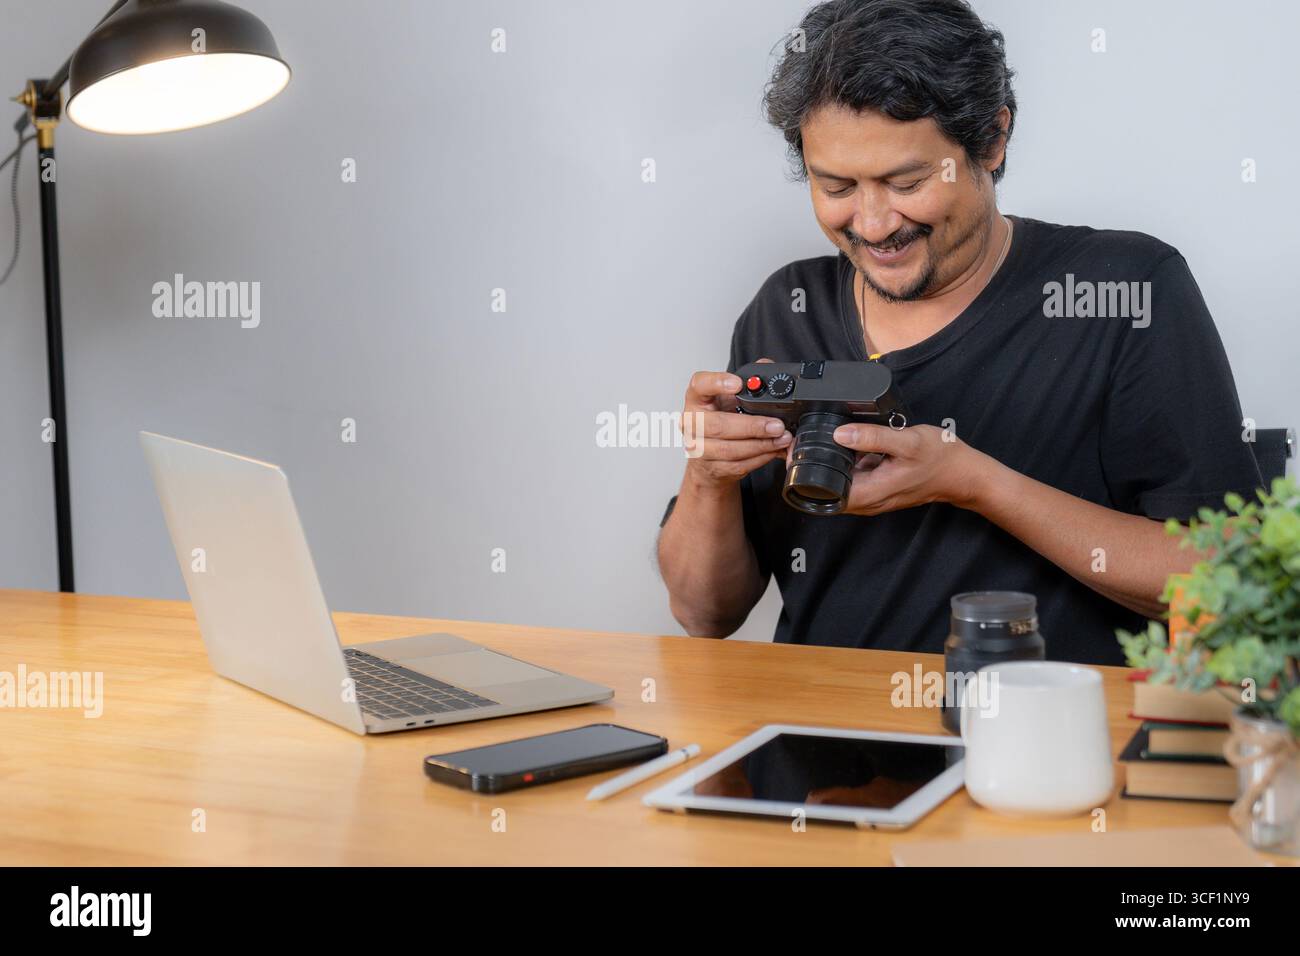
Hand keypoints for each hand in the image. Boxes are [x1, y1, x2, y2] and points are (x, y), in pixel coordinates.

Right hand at [681, 360, 791, 488]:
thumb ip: (748, 380)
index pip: (699, 385)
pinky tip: (772, 451)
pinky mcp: (711, 468)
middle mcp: (691, 423)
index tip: (738, 383)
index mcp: (697, 399)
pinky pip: (737, 465)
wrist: (708, 457)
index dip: (717, 383)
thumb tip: (767, 365)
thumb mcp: (730, 398)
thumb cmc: (719, 421)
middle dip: (752, 426)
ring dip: (760, 445)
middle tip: (776, 425)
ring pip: (729, 449)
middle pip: (717, 425)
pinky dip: (759, 458)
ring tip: (781, 439)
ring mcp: (698, 448)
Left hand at [801, 423, 988, 515]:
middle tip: (803, 441)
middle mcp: (868, 501)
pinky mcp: (878, 487)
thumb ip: (872, 438)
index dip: (805, 476)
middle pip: (827, 490)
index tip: (798, 453)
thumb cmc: (940, 459)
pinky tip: (846, 444)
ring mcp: (873, 496)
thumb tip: (840, 434)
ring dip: (828, 466)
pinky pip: (853, 478)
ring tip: (821, 439)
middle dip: (811, 469)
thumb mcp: (907, 441)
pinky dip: (845, 464)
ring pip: (839, 484)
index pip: (824, 493)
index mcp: (870, 494)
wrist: (964, 474)